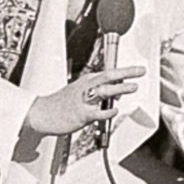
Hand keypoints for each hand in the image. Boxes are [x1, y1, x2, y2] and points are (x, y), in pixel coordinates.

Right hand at [25, 66, 145, 135]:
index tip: (139, 69)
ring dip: (120, 88)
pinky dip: (107, 111)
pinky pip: (96, 112)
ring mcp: (83, 100)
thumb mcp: (80, 92)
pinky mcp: (81, 114)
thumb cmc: (61, 104)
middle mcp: (85, 88)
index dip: (125, 70)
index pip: (108, 72)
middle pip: (108, 76)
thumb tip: (119, 92)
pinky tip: (115, 110)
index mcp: (86, 81)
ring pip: (104, 91)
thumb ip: (99, 92)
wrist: (41, 114)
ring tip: (134, 87)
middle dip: (126, 72)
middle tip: (141, 71)